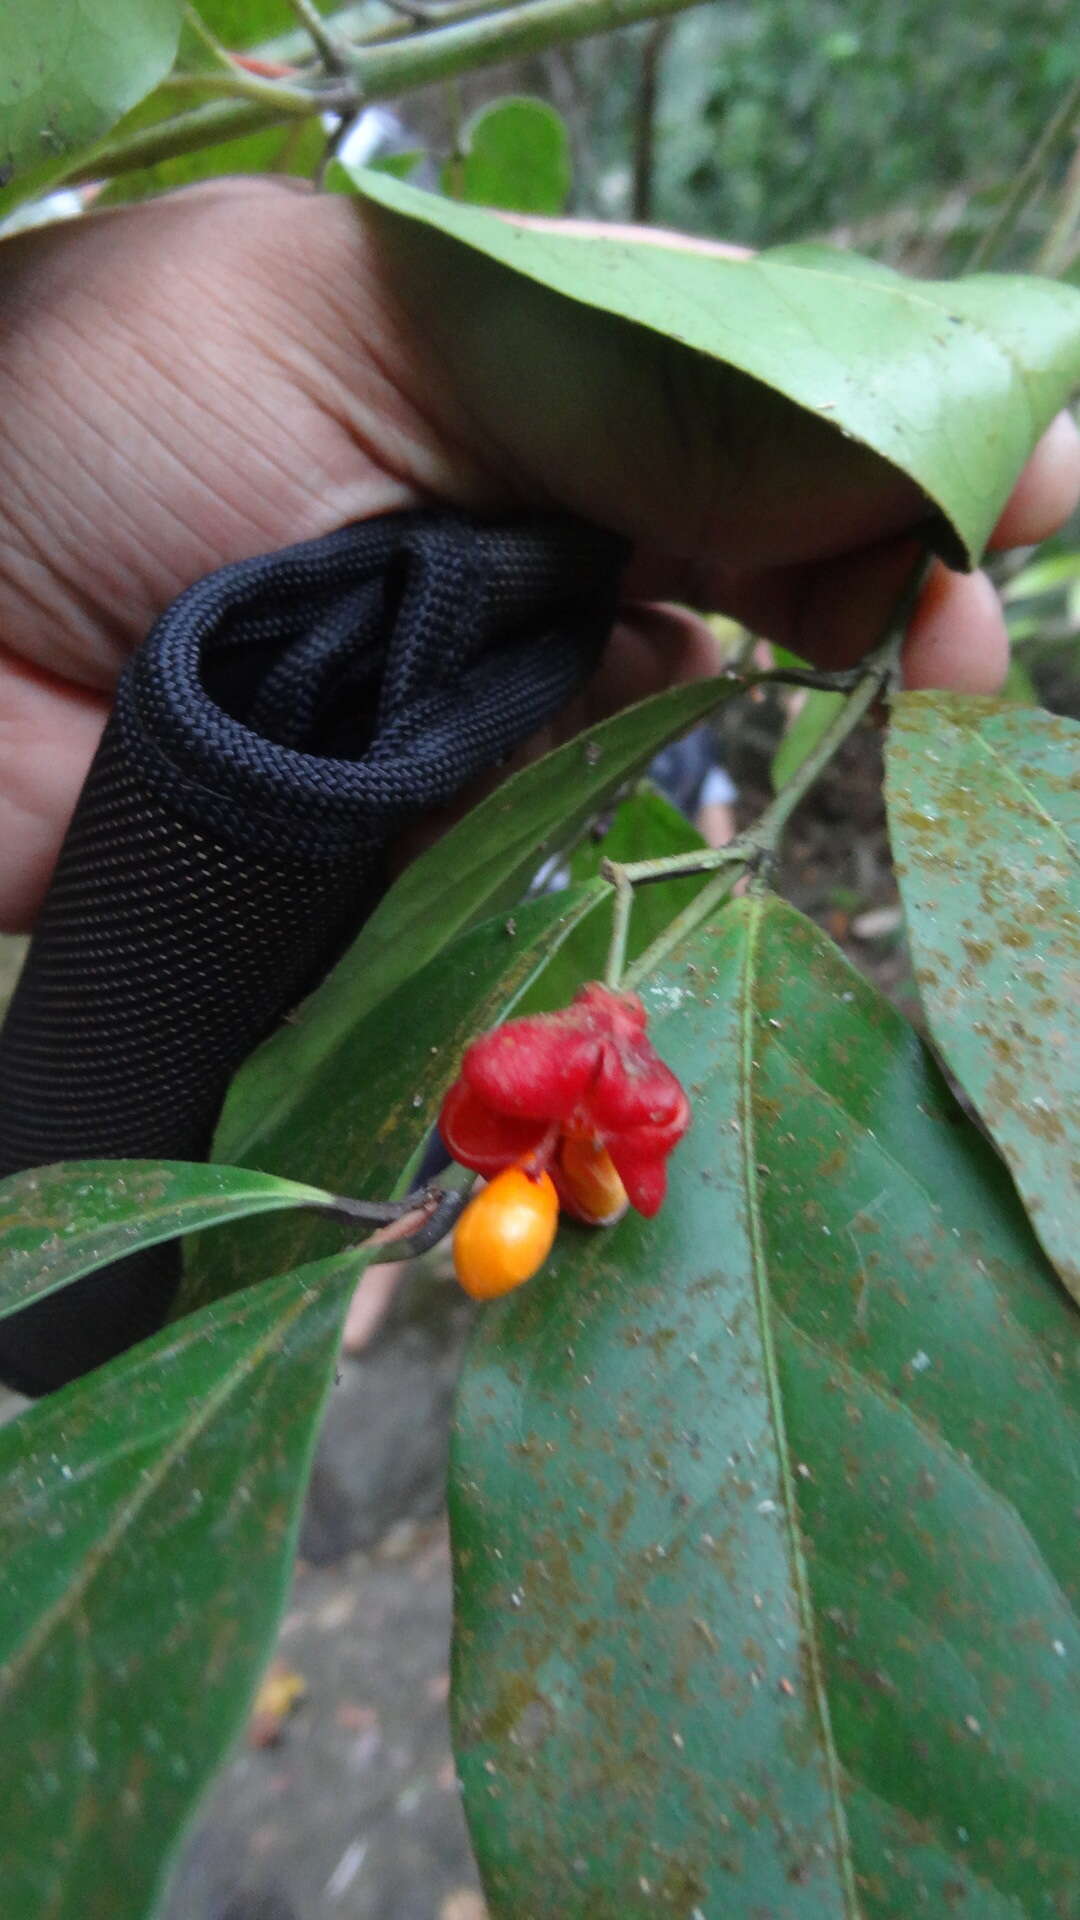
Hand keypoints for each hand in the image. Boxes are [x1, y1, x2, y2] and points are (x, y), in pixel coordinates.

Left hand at [1, 178, 1076, 929]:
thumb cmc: (88, 420)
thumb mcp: (374, 331)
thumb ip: (636, 384)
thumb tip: (854, 473)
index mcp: (501, 350)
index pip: (758, 376)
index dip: (903, 422)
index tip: (1035, 482)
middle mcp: (507, 508)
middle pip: (755, 534)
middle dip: (890, 569)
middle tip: (973, 636)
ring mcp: (475, 678)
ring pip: (687, 681)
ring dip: (793, 686)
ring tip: (903, 680)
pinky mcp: (426, 826)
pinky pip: (580, 816)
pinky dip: (654, 799)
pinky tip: (721, 766)